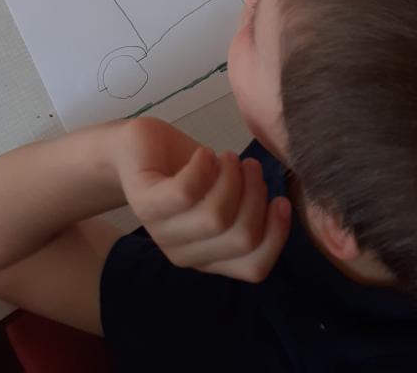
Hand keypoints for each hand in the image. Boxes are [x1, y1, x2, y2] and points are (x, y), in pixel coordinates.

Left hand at [115, 117, 290, 282]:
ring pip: (216, 216)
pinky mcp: (145, 201)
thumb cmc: (185, 171)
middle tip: (249, 165)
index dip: (277, 234)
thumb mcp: (222, 193)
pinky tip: (204, 153)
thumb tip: (280, 207)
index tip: (281, 199)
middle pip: (241, 237)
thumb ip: (246, 209)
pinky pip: (186, 191)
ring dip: (232, 177)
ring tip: (227, 156)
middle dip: (256, 195)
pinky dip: (204, 166)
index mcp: (209, 258)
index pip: (255, 267)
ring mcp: (161, 231)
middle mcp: (185, 254)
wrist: (134, 150)